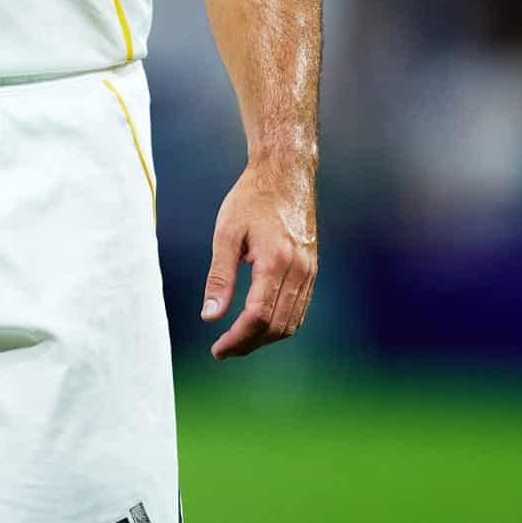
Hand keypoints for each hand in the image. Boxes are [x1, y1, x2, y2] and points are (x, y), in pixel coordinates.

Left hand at [200, 162, 317, 358]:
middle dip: (249, 344)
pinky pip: (299, 309)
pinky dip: (280, 324)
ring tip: (238, 340)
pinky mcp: (312, 269)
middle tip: (223, 349)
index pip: (258, 317)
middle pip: (276, 327)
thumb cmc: (252, 198)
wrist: (285, 173)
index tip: (217, 349)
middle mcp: (298, 270)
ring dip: (265, 339)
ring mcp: (309, 271)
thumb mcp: (226, 234)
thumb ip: (219, 277)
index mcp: (276, 261)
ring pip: (291, 323)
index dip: (237, 340)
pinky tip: (259, 324)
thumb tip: (210, 316)